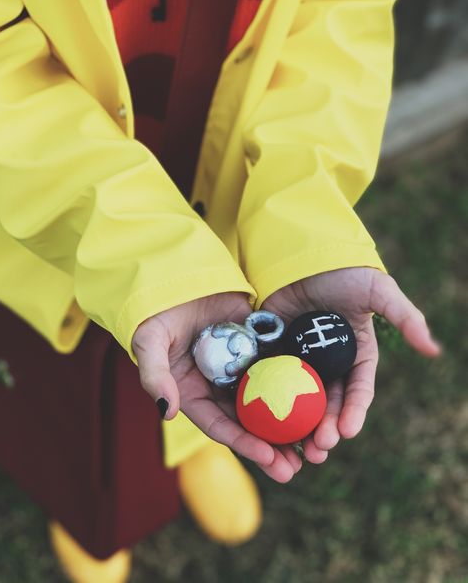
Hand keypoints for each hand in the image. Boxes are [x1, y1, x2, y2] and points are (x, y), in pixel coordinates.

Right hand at [132, 292, 301, 481]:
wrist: (179, 277)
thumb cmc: (158, 310)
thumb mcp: (149, 341)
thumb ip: (154, 375)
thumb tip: (166, 412)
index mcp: (193, 393)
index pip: (220, 425)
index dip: (244, 444)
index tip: (268, 458)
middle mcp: (219, 386)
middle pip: (248, 422)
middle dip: (271, 447)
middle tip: (295, 468)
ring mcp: (240, 367)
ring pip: (268, 401)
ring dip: (289, 423)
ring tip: (313, 444)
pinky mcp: (258, 346)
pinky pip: (279, 367)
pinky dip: (295, 385)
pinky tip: (317, 399)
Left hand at [262, 268, 441, 463]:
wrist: (303, 252)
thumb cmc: (344, 272)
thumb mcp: (378, 291)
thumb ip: (405, 318)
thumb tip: (434, 350)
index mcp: (356, 352)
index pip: (358, 389)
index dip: (354, 411)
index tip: (348, 431)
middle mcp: (330, 360)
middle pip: (328, 402)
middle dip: (326, 428)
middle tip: (319, 449)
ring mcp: (301, 357)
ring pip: (300, 399)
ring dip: (299, 425)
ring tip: (295, 449)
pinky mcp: (275, 350)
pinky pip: (273, 379)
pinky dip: (271, 402)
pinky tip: (266, 422)